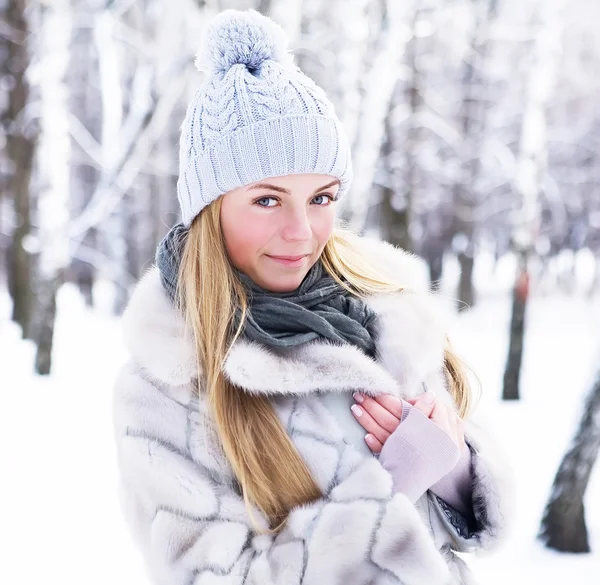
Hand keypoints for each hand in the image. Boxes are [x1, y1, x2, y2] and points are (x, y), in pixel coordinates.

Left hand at [351, 391, 465, 453]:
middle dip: (374, 405)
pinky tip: (366, 437)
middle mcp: (420, 441)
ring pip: (386, 434)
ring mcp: (409, 453)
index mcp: (433, 429)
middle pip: (392, 420)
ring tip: (355, 407)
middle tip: (359, 394)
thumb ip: (433, 408)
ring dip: (368, 421)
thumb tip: (429, 395)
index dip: (390, 400)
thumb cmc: (444, 438)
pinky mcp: (401, 463)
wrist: (449, 468)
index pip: (407, 410)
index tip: (376, 390)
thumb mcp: (447, 422)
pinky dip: (376, 445)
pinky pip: (387, 453)